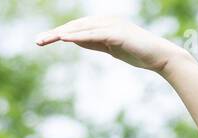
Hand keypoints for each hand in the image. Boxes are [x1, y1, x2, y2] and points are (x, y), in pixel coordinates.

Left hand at [34, 16, 183, 73]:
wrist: (159, 57)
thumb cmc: (137, 53)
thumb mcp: (110, 48)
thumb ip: (94, 43)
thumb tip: (76, 40)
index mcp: (104, 23)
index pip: (77, 28)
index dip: (59, 33)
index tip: (43, 40)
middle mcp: (107, 20)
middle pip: (75, 26)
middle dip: (55, 33)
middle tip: (37, 40)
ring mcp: (112, 25)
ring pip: (82, 28)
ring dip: (62, 34)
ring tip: (46, 39)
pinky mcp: (117, 34)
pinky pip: (94, 34)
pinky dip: (78, 36)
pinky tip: (65, 39)